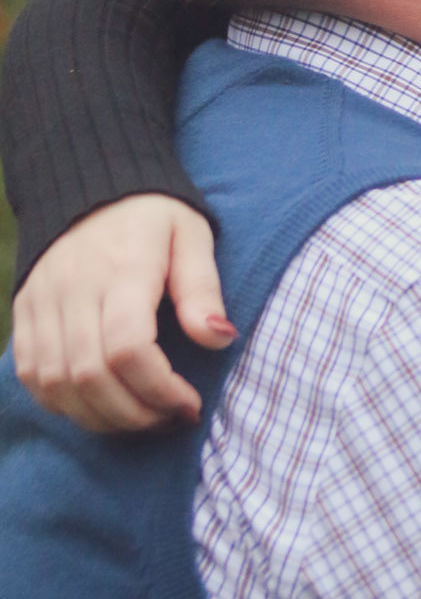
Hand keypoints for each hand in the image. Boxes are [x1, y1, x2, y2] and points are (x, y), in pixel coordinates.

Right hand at [12, 194, 235, 431]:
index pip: (128, 348)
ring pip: (57, 384)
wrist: (91, 180)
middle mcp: (74, 287)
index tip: (189, 403)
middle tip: (168, 418)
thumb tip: (219, 339)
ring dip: (100, 417)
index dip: (160, 389)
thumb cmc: (153, 215)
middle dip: (135, 413)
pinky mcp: (23, 311)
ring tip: (140, 417)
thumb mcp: (192, 236)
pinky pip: (31, 375)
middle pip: (90, 376)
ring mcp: (41, 301)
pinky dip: (63, 403)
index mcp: (123, 267)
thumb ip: (203, 289)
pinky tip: (99, 405)